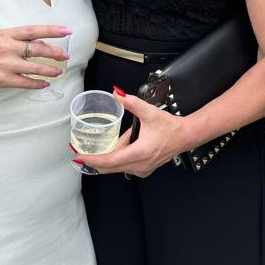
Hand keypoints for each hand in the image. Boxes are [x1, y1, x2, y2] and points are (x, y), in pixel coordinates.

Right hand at [0, 24, 71, 94]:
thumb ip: (16, 41)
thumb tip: (40, 44)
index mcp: (6, 34)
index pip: (34, 31)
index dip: (52, 30)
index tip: (66, 31)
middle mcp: (7, 47)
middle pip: (38, 49)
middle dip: (55, 53)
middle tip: (65, 56)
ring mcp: (5, 64)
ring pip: (35, 67)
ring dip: (49, 70)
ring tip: (58, 71)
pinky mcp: (3, 79)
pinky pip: (25, 82)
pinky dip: (37, 83)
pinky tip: (44, 84)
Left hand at [72, 92, 188, 177]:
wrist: (185, 136)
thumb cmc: (170, 127)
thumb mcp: (149, 112)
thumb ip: (131, 102)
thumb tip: (117, 94)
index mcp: (139, 153)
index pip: (109, 161)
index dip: (92, 159)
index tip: (79, 157)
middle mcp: (139, 165)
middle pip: (109, 167)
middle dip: (95, 159)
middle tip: (81, 151)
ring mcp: (142, 170)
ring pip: (117, 166)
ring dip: (112, 154)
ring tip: (127, 136)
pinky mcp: (143, 170)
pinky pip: (125, 166)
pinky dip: (120, 157)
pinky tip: (129, 143)